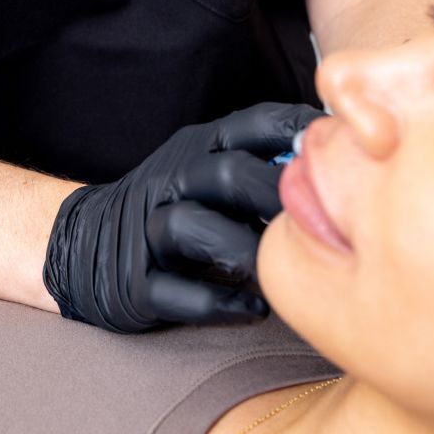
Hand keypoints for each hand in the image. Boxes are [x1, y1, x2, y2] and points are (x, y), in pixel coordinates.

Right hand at [42, 101, 318, 332]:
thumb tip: (345, 155)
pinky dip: (217, 303)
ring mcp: (150, 228)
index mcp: (200, 146)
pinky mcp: (135, 281)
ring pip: (193, 227)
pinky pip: (175, 290)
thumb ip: (263, 160)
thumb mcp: (209, 166)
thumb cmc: (177, 206)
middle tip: (315, 225)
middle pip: (228, 173)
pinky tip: (251, 310)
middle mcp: (174, 178)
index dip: (299, 132)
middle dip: (276, 197)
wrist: (89, 245)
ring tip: (276, 274)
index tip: (342, 151)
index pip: (253, 124)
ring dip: (243, 252)